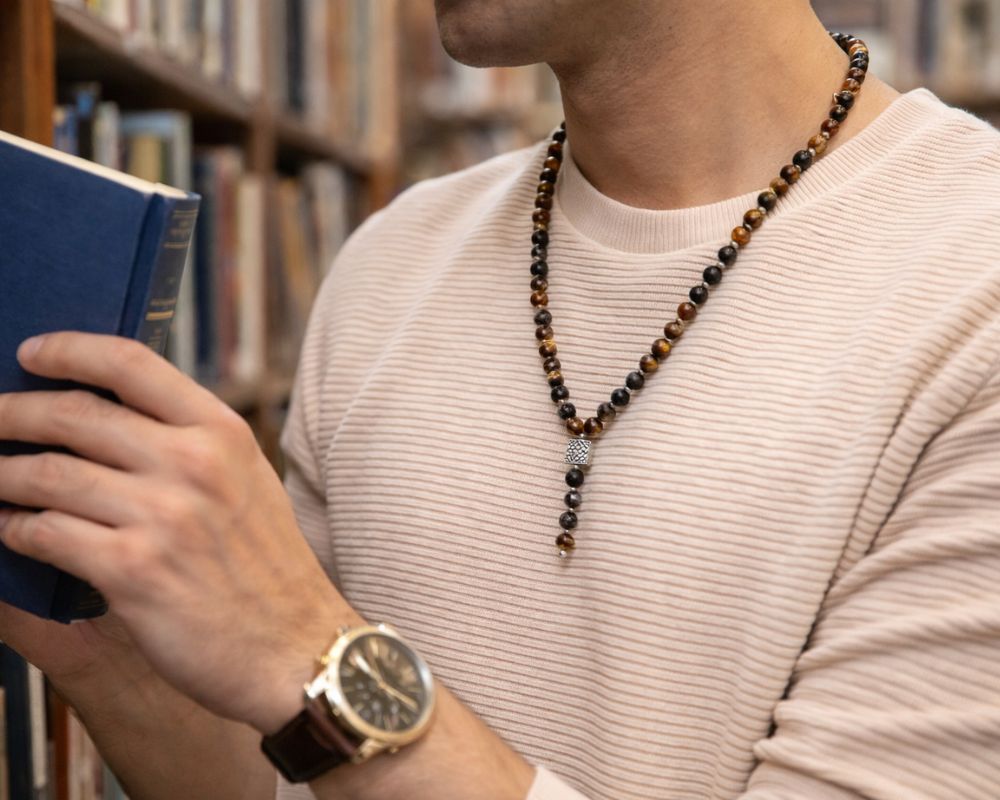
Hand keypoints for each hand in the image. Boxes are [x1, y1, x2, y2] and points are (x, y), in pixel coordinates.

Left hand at [0, 332, 358, 733]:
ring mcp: (163, 516)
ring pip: (48, 474)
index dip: (70, 350)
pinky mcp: (133, 571)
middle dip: (13, 412)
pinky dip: (15, 529)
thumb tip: (113, 415)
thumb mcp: (249, 481)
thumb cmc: (268, 567)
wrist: (295, 647)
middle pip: (76, 414)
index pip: (132, 364)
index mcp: (223, 432)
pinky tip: (10, 529)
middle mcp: (193, 464)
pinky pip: (45, 534)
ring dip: (2, 475)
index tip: (33, 353)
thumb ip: (194, 443)